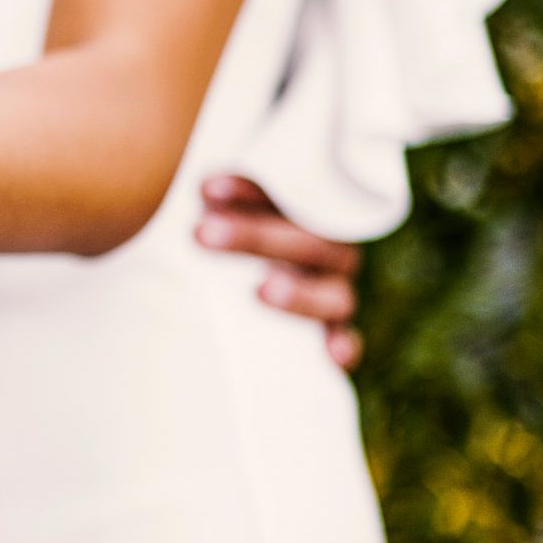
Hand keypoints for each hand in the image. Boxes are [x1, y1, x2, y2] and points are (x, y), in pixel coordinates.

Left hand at [196, 174, 363, 370]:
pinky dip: (344, 344)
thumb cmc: (235, 228)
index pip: (290, 193)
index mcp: (308, 212)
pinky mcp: (333, 328)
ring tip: (262, 290)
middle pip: (308, 242)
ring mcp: (333, 289)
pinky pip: (347, 337)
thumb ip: (217, 197)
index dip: (249, 190)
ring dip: (300, 293)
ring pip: (334, 293)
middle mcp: (328, 251)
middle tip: (202, 234)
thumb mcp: (225, 208)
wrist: (254, 279)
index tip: (206, 189)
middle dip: (255, 237)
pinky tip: (334, 355)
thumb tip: (195, 187)